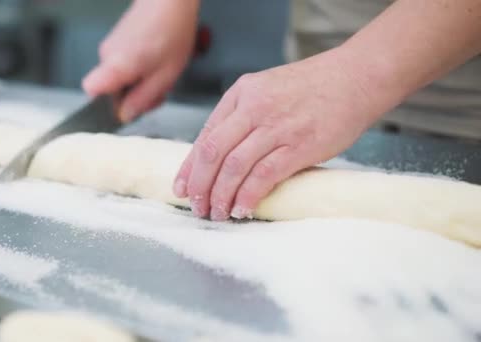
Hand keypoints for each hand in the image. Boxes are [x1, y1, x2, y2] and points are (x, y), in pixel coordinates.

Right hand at [82, 0, 198, 121]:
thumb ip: (142, 99)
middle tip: (157, 92)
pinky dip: (140, 69)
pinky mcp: (119, 41)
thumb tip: (125, 116)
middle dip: (133, 97)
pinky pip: (124, 65)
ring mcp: (112, 46)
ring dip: (140, 83)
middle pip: (109, 89)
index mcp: (116, 65)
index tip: (125, 107)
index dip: (104, 103)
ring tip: (161, 73)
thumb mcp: (165, 76)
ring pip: (120, 78)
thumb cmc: (171, 31)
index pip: (90, 90)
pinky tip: (157, 62)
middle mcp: (107, 55)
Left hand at [173, 48, 394, 219]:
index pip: (205, 135)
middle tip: (197, 207)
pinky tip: (242, 209)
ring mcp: (276, 127)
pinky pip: (264, 175)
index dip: (190, 167)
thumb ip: (243, 116)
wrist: (357, 77)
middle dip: (200, 185)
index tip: (182, 188)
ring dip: (221, 195)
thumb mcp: (267, 89)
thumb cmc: (312, 88)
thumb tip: (221, 157)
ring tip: (218, 212)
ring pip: (234, 167)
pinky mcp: (299, 146)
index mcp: (241, 93)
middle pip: (212, 153)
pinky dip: (248, 195)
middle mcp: (253, 108)